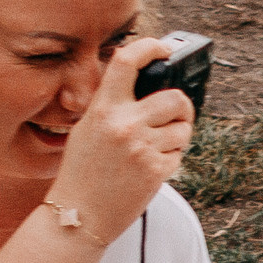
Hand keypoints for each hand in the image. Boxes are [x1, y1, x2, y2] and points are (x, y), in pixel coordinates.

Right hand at [43, 37, 195, 245]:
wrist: (79, 215)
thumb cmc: (82, 172)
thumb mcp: (87, 128)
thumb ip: (113, 104)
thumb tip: (144, 81)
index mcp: (103, 109)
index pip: (128, 61)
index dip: (150, 47)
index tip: (163, 49)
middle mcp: (123, 125)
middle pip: (175, 98)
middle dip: (182, 106)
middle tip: (176, 114)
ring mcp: (142, 148)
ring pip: (183, 128)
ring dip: (178, 136)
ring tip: (158, 146)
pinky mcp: (156, 171)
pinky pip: (179, 154)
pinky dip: (171, 159)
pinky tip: (152, 166)